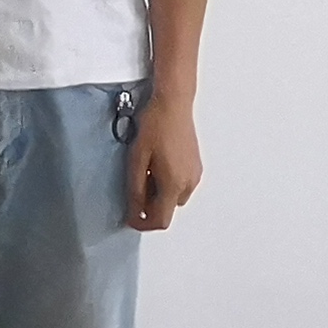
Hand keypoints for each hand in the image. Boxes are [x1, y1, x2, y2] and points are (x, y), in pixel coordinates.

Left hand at [128, 92, 202, 230]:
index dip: (143, 223)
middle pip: (167, 209)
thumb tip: (135, 211)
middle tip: (136, 182)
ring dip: (160, 192)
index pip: (161, 220)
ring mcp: (195, 174)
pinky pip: (181, 185)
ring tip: (147, 168)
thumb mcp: (136, 159)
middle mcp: (188, 183)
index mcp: (174, 184)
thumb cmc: (154, 126)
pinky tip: (158, 163)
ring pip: (174, 198)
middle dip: (150, 204)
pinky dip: (168, 182)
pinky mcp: (196, 166)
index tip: (131, 217)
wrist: (173, 103)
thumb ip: (136, 189)